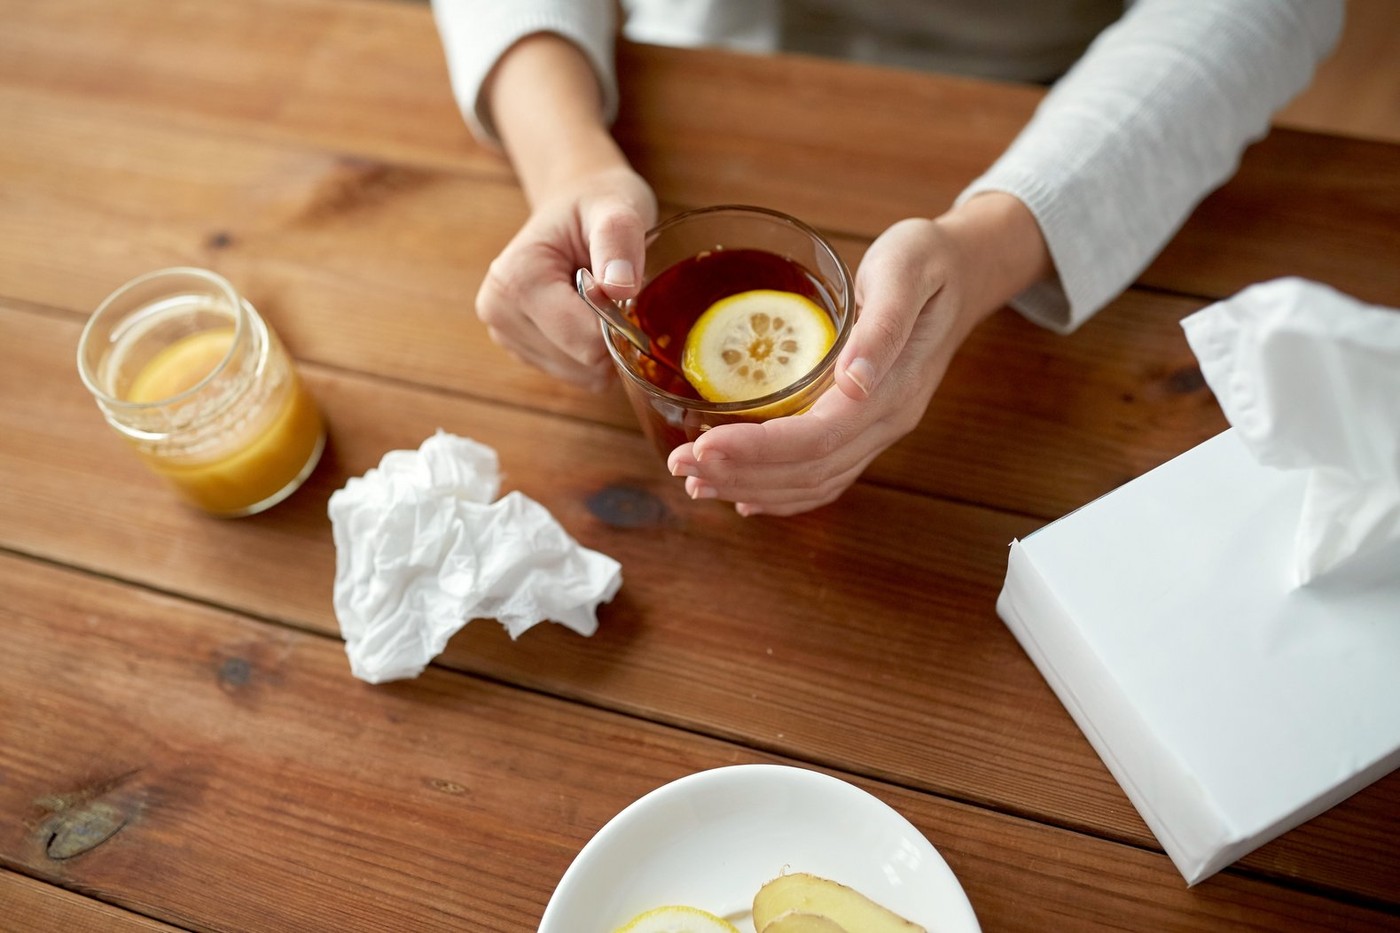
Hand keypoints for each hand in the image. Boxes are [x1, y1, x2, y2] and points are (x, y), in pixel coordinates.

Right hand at [476, 166, 655, 389]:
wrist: (573, 204)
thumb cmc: (596, 204)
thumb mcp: (616, 208)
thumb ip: (618, 242)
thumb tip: (620, 287)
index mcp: (515, 278)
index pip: (586, 342)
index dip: (622, 325)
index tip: (626, 289)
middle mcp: (498, 311)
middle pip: (583, 363)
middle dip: (612, 337)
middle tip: (614, 291)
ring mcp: (504, 334)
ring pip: (581, 375)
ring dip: (604, 346)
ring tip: (598, 300)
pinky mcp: (519, 349)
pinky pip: (576, 374)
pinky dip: (593, 353)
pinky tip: (587, 314)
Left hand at [666, 194, 1049, 515]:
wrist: (965, 272)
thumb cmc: (928, 259)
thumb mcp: (907, 269)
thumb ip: (883, 325)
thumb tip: (853, 382)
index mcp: (893, 387)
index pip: (818, 437)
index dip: (758, 450)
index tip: (703, 446)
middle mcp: (887, 420)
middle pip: (809, 470)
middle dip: (740, 474)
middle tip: (680, 467)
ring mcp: (880, 429)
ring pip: (814, 482)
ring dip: (753, 489)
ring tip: (698, 483)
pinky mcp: (868, 426)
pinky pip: (826, 476)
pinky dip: (783, 493)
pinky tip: (745, 495)